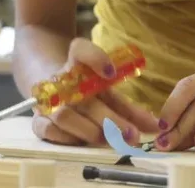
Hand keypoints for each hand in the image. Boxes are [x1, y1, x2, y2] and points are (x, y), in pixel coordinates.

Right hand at [31, 38, 160, 146]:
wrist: (51, 91)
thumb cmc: (87, 93)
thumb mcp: (109, 94)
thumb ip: (131, 111)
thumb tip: (156, 127)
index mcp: (77, 64)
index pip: (80, 50)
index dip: (95, 58)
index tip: (111, 72)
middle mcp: (61, 80)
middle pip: (82, 95)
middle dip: (110, 117)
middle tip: (132, 134)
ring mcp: (47, 101)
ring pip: (65, 114)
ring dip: (91, 130)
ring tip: (112, 140)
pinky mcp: (37, 120)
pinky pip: (48, 130)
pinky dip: (68, 138)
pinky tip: (85, 143)